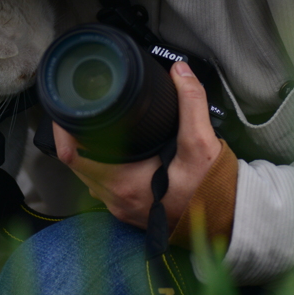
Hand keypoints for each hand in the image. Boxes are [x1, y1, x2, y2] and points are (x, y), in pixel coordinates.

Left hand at [54, 61, 221, 229]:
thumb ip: (191, 103)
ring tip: (92, 123)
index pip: (73, 155)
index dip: (63, 129)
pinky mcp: (130, 210)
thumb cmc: (213, 191)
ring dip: (88, 151)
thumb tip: (179, 71)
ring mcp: (121, 207)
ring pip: (89, 174)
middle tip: (79, 108)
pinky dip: (103, 164)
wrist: (230, 223)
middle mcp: (116, 200)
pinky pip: (104, 184)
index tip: (65, 107)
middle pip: (77, 163)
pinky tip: (112, 147)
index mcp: (124, 184)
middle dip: (75, 135)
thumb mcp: (203, 143)